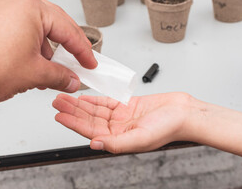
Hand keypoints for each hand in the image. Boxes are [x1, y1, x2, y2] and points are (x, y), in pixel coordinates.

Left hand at [0, 0, 96, 102]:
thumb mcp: (34, 74)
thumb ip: (60, 76)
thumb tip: (72, 80)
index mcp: (32, 8)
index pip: (68, 30)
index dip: (83, 50)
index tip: (89, 62)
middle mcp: (16, 2)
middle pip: (52, 27)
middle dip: (65, 50)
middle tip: (76, 66)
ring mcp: (1, 8)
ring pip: (35, 29)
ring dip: (44, 51)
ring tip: (47, 73)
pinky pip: (18, 30)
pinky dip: (28, 47)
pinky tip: (28, 65)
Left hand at [53, 92, 195, 153]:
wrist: (185, 113)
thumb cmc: (169, 128)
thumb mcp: (142, 138)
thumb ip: (117, 143)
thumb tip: (94, 145)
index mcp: (118, 140)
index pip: (89, 131)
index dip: (73, 123)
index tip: (59, 115)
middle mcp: (117, 129)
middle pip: (89, 119)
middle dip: (72, 111)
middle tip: (56, 101)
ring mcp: (122, 117)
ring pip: (95, 110)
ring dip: (79, 104)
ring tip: (64, 97)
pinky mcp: (127, 106)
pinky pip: (106, 102)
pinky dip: (94, 99)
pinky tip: (83, 97)